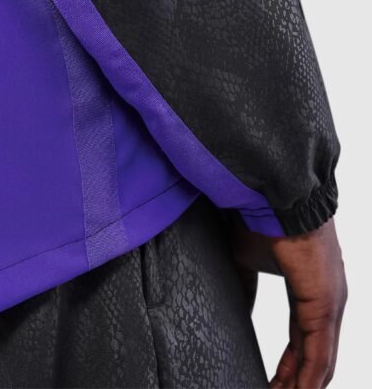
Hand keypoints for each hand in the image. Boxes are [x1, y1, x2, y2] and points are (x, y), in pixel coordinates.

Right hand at [232, 217, 346, 388]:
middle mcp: (326, 301)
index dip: (288, 367)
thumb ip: (245, 288)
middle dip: (295, 383)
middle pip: (313, 357)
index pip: (301, 340)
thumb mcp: (245, 261)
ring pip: (320, 362)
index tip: (271, 385)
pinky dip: (308, 381)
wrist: (272, 198)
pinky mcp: (325, 306)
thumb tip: (239, 311)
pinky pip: (319, 355)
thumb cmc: (260, 220)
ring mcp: (330, 305)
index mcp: (310, 290)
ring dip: (301, 386)